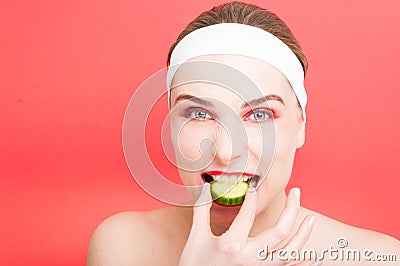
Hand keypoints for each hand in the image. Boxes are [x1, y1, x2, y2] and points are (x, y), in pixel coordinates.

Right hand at [179, 184, 319, 265]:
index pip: (247, 215)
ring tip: (311, 219)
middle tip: (296, 192)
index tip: (254, 187)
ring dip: (303, 235)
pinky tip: (315, 256)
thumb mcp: (196, 238)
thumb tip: (205, 189)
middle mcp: (248, 258)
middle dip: (291, 209)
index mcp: (231, 245)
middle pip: (279, 232)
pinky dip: (303, 262)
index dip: (252, 198)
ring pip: (289, 253)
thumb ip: (202, 212)